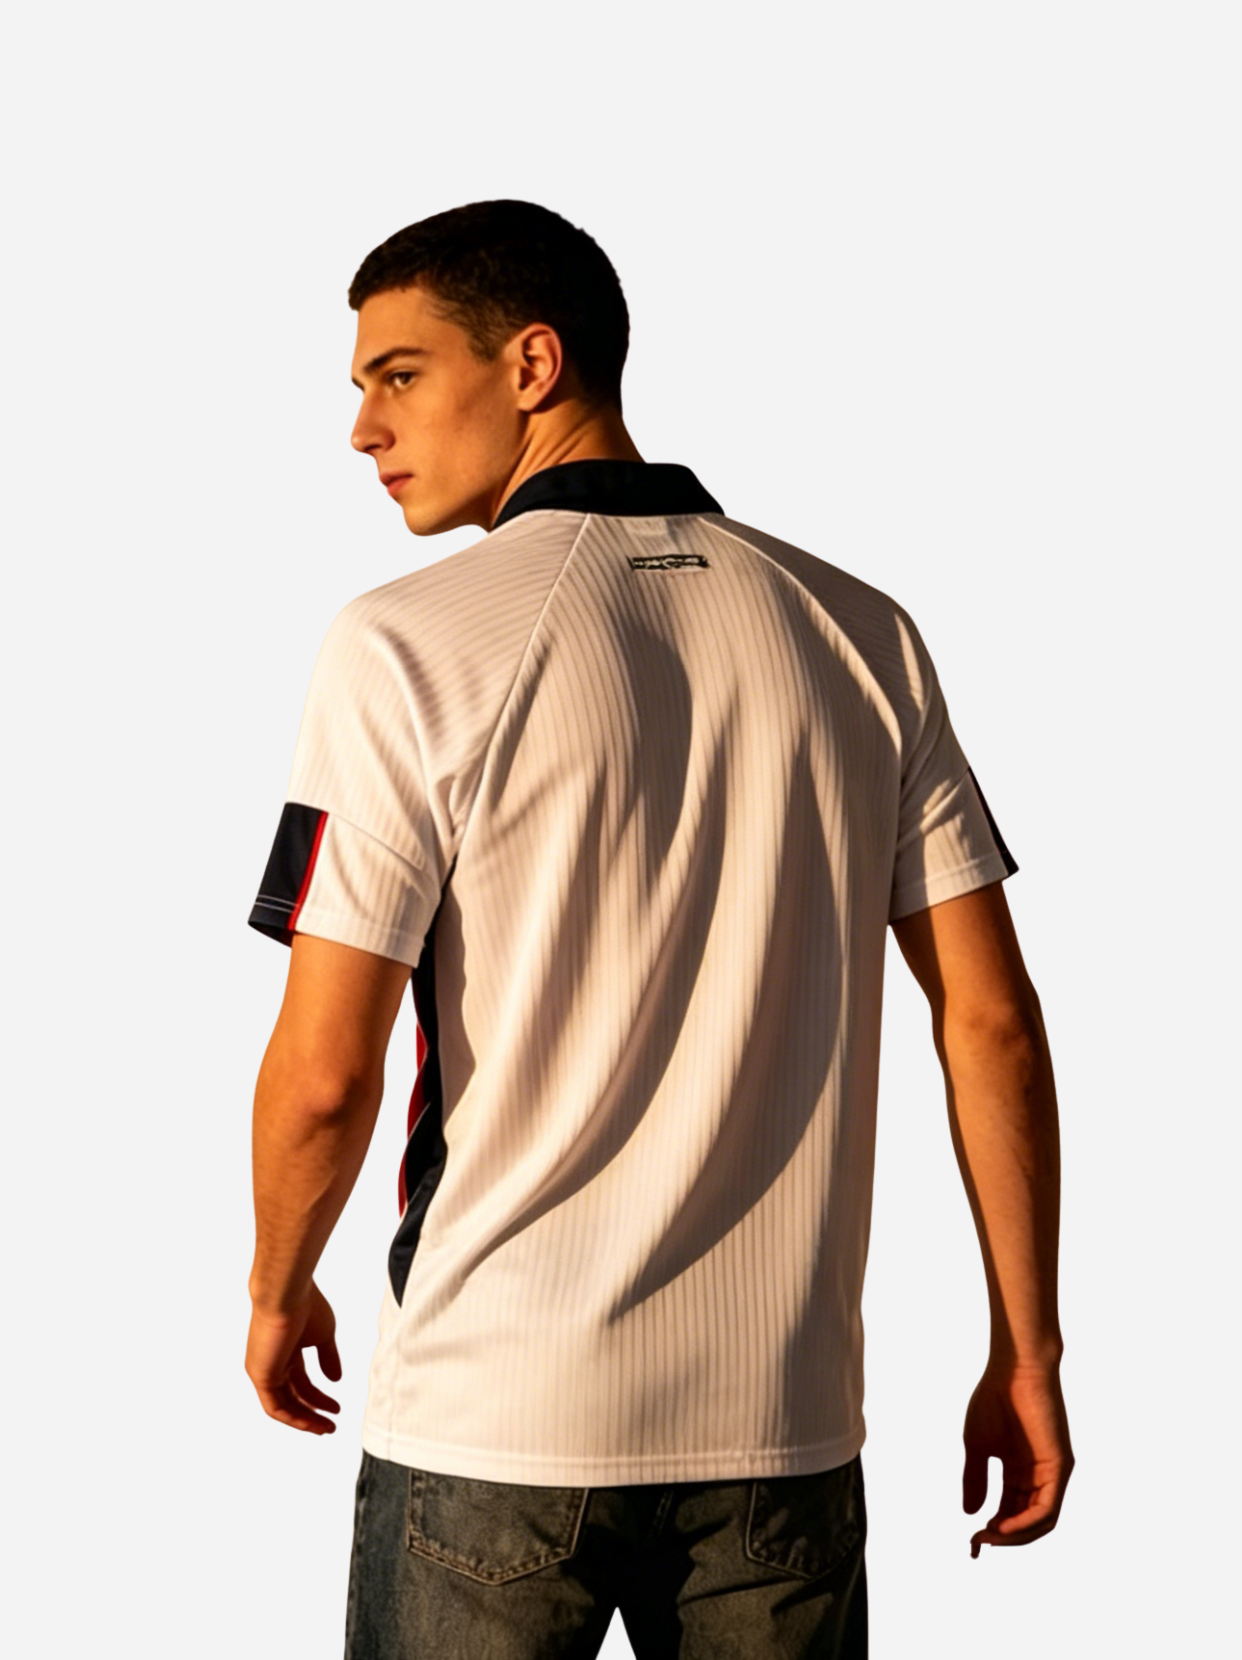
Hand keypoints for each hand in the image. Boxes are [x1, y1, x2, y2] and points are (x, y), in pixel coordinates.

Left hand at [245, 1278, 342, 1434]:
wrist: (287, 1292)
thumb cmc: (306, 1306)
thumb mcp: (323, 1335)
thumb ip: (328, 1358)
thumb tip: (336, 1380)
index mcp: (287, 1351)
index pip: (301, 1382)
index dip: (319, 1398)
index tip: (337, 1408)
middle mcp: (272, 1363)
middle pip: (293, 1396)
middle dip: (313, 1412)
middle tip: (332, 1425)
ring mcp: (264, 1370)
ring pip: (283, 1405)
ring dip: (305, 1419)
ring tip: (326, 1429)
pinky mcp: (260, 1375)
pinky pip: (274, 1406)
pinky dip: (292, 1418)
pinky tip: (311, 1423)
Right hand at [963, 1356, 1073, 1556]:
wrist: (1013, 1369)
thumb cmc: (994, 1399)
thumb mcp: (978, 1446)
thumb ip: (975, 1479)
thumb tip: (969, 1514)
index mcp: (1020, 1470)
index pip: (1010, 1511)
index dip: (992, 1529)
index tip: (972, 1541)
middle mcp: (1039, 1476)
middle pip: (1026, 1521)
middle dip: (1003, 1537)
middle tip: (979, 1542)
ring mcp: (1052, 1472)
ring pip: (1040, 1521)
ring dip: (1015, 1536)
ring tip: (990, 1537)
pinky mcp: (1061, 1467)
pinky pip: (1047, 1507)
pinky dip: (1027, 1523)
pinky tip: (1004, 1526)